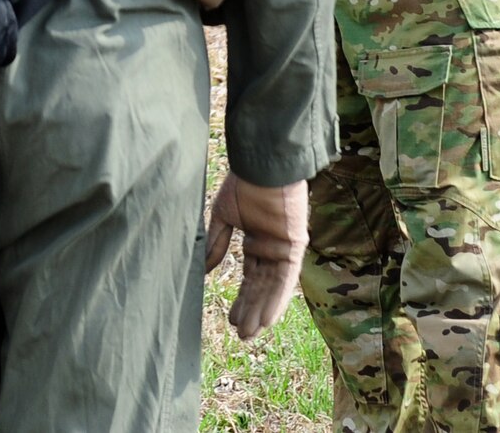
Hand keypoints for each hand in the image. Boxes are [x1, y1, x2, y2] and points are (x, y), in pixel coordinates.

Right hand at [203, 171, 307, 339]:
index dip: (241, 298)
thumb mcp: (223, 216)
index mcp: (256, 239)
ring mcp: (283, 247)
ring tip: (249, 334)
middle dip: (250, 310)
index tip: (230, 319)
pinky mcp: (294, 245)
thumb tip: (205, 270)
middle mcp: (272, 247)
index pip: (250, 277)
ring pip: (272, 287)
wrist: (261, 164)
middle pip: (261, 286)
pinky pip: (286, 279)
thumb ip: (217, 243)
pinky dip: (276, 300)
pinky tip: (267, 319)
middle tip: (241, 335)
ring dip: (262, 311)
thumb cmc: (243, 182)